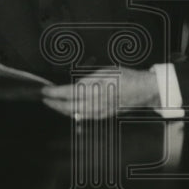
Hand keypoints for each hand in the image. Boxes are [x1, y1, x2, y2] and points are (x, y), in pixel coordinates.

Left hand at [42, 67, 160, 119]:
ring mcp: (99, 112)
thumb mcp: (105, 71)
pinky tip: (70, 111)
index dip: (53, 93)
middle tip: (45, 99)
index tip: (45, 91)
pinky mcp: (104, 116)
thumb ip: (88, 79)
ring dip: (62, 110)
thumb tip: (76, 86)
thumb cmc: (127, 77)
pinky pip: (84, 117)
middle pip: (68, 107)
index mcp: (95, 89)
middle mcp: (95, 103)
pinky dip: (74, 114)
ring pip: (75, 114)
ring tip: (54, 105)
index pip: (67, 93)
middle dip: (53, 104)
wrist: (144, 90)